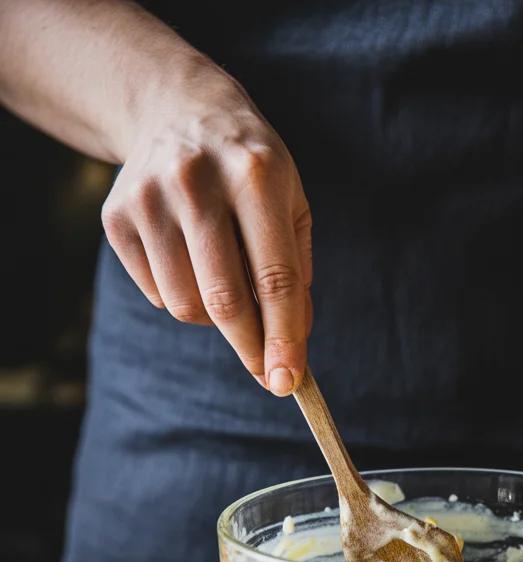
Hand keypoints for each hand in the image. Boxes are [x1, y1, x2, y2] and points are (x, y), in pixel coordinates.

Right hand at [101, 68, 310, 395]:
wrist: (179, 109)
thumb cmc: (250, 170)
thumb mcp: (290, 203)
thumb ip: (296, 272)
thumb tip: (291, 347)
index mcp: (255, 175)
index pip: (274, 277)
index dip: (283, 337)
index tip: (288, 381)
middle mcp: (197, 180)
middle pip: (224, 299)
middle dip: (250, 348)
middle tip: (264, 371)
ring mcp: (149, 197)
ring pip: (187, 306)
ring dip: (214, 318)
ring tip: (226, 283)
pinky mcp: (117, 216)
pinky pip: (158, 294)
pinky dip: (183, 296)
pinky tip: (191, 260)